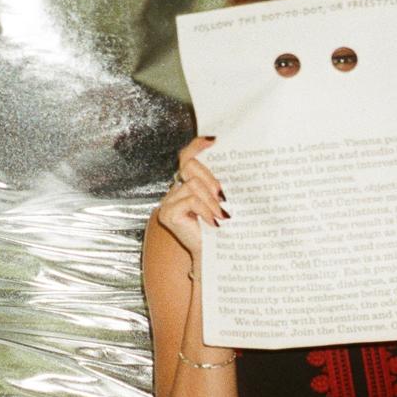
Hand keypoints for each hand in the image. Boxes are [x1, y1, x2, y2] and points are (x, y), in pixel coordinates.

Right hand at [156, 137, 227, 258]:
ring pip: (193, 184)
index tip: (212, 140)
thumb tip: (229, 163)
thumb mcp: (222, 201)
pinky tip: (213, 221)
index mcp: (186, 186)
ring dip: (211, 200)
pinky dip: (205, 209)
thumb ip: (218, 184)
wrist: (215, 256)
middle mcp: (174, 192)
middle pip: (190, 167)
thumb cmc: (222, 229)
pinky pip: (190, 200)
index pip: (187, 158)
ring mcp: (168, 202)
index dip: (196, 147)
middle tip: (223, 196)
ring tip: (221, 215)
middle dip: (210, 179)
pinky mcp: (167, 213)